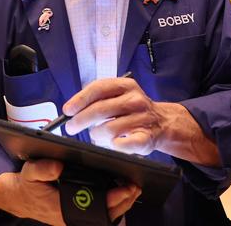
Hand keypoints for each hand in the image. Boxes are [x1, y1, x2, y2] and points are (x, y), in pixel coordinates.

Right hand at [0, 159, 140, 223]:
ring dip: (120, 205)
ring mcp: (75, 218)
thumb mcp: (29, 172)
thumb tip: (59, 166)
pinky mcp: (76, 215)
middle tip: (135, 187)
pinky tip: (121, 196)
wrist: (19, 198)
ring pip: (104, 217)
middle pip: (104, 215)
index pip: (93, 207)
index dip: (112, 200)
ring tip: (132, 191)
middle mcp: (71, 217)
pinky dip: (112, 207)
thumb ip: (42, 169)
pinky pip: (98, 215)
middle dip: (123, 202)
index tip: (125, 189)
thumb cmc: (27, 185)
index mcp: (62, 208)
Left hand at [63, 77, 220, 165]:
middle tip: (71, 127)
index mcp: (126, 86)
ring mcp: (142, 118)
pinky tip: (111, 143)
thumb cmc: (132, 109)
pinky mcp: (146, 138)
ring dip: (96, 134)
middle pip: (100, 109)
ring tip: (96, 135)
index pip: (99, 89)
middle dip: (81, 120)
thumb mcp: (118, 95)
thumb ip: (97, 98)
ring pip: (108, 129)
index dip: (80, 99)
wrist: (162, 123)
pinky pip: (122, 145)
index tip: (68, 110)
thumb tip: (71, 110)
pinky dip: (112, 145)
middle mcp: (135, 100)